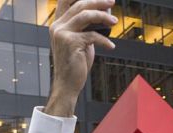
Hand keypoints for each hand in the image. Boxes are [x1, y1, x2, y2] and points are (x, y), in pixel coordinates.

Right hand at [45, 0, 115, 116]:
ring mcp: (62, 34)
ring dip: (103, 16)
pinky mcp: (71, 43)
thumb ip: (86, 27)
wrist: (67, 84)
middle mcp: (57, 26)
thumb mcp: (80, 41)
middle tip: (112, 1)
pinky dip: (104, 40)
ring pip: (86, 15)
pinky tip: (110, 46)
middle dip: (98, 1)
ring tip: (114, 22)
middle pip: (80, 4)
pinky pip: (92, 36)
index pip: (65, 0)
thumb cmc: (76, 63)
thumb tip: (103, 14)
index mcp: (58, 24)